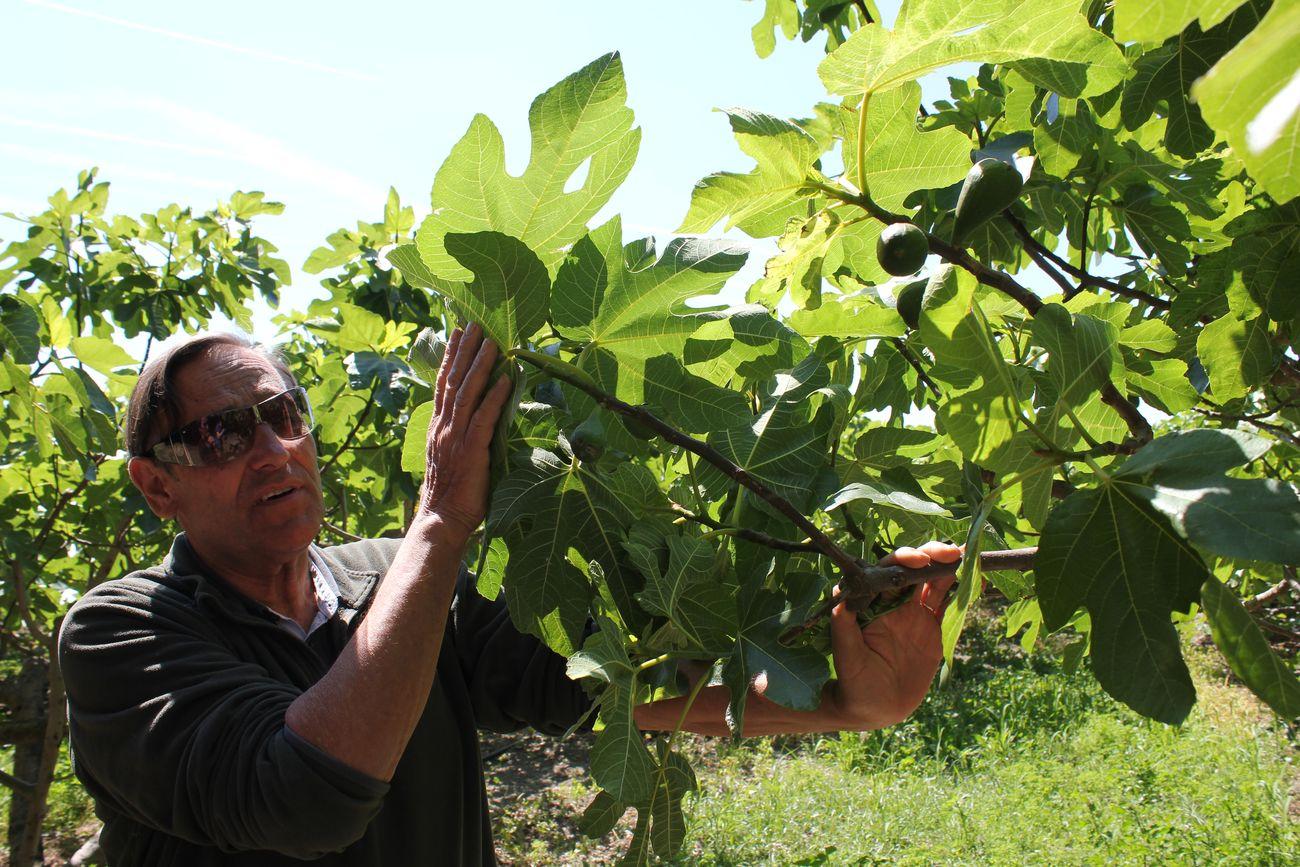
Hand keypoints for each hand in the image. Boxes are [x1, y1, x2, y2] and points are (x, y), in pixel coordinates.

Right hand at [416, 323, 511, 539]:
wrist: (442, 518)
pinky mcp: (470, 450)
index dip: (450, 357)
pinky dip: (495, 396)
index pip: (443, 384)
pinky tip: (506, 378)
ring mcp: (455, 437)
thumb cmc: (452, 491)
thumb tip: (477, 415)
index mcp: (438, 426)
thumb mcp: (451, 455)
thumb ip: (460, 433)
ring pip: (467, 393)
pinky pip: (483, 417)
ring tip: (492, 342)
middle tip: (474, 324)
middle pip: (453, 380)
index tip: (457, 333)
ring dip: (480, 365)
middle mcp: (443, 426)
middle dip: (464, 350)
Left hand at [827, 540, 961, 728]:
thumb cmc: (854, 681)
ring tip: (966, 557)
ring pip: (933, 582)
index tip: (917, 560)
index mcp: (871, 602)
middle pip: (913, 570)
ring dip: (948, 568)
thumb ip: (844, 628)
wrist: (875, 707)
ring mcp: (914, 613)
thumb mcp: (847, 656)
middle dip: (930, 556)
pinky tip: (978, 580)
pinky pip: (949, 605)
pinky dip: (963, 592)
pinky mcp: (932, 628)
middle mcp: (892, 601)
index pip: (887, 572)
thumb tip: (839, 598)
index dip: (901, 561)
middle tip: (949, 552)